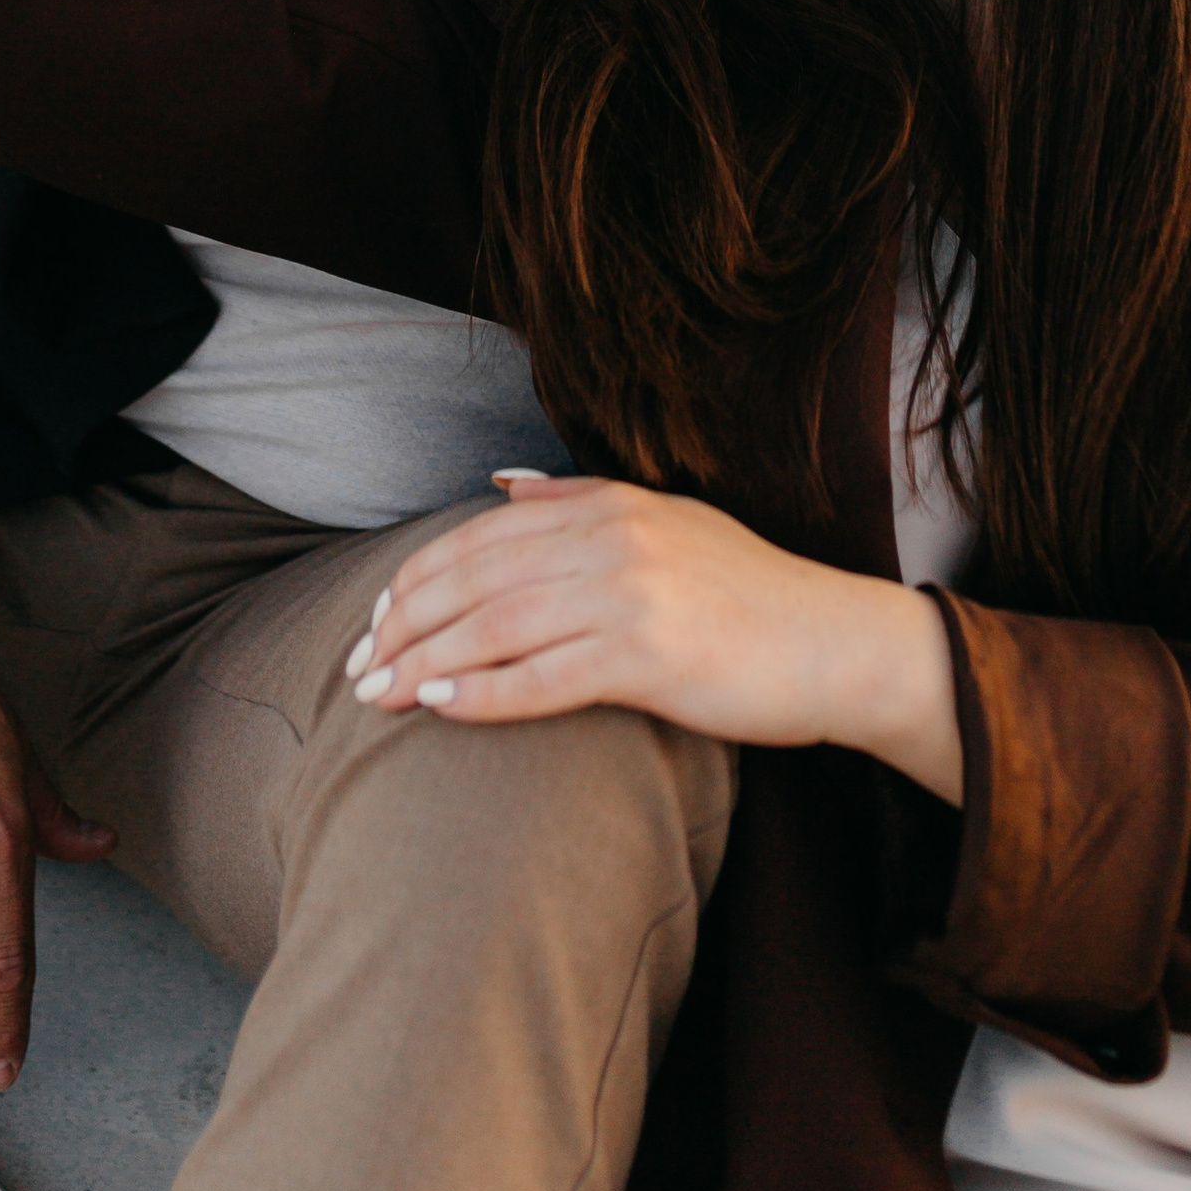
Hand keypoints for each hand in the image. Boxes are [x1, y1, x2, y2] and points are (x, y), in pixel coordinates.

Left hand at [344, 477, 963, 801]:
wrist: (834, 643)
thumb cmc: (747, 595)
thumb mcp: (668, 522)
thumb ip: (581, 498)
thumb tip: (501, 483)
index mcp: (610, 503)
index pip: (485, 535)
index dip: (419, 576)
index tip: (376, 617)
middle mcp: (612, 538)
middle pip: (476, 578)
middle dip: (403, 621)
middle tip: (356, 664)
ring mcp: (629, 594)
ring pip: (495, 626)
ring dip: (424, 661)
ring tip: (375, 694)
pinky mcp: (649, 656)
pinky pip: (542, 678)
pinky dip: (482, 693)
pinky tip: (438, 706)